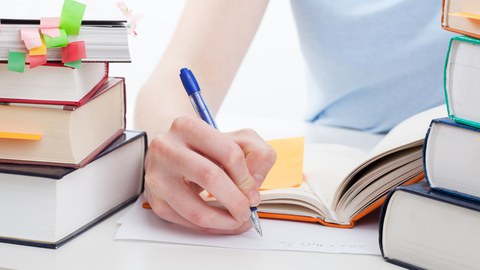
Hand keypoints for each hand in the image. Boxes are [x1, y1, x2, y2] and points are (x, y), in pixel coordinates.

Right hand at [144, 115, 275, 233]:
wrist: (172, 151)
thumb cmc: (207, 146)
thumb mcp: (237, 138)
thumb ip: (257, 154)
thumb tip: (252, 186)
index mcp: (187, 126)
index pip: (228, 152)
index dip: (246, 178)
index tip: (253, 193)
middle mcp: (166, 148)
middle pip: (209, 176)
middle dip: (235, 200)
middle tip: (247, 211)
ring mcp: (157, 176)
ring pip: (194, 209)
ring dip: (223, 221)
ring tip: (236, 221)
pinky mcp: (155, 200)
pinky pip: (185, 222)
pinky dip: (208, 227)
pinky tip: (220, 222)